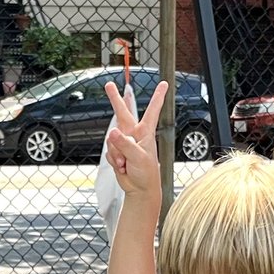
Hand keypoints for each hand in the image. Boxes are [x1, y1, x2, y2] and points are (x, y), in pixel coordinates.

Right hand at [102, 80, 166, 196]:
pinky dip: (113, 160)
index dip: (158, 97)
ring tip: (125, 163)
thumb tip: (112, 132)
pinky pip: (109, 152)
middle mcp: (134, 134)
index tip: (164, 84)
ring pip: (111, 140)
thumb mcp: (138, 157)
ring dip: (116, 153)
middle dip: (115, 99)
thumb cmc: (147, 173)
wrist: (140, 189)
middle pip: (123, 113)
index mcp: (145, 133)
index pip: (152, 111)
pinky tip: (122, 166)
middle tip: (109, 85)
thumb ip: (124, 144)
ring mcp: (124, 143)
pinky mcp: (116, 152)